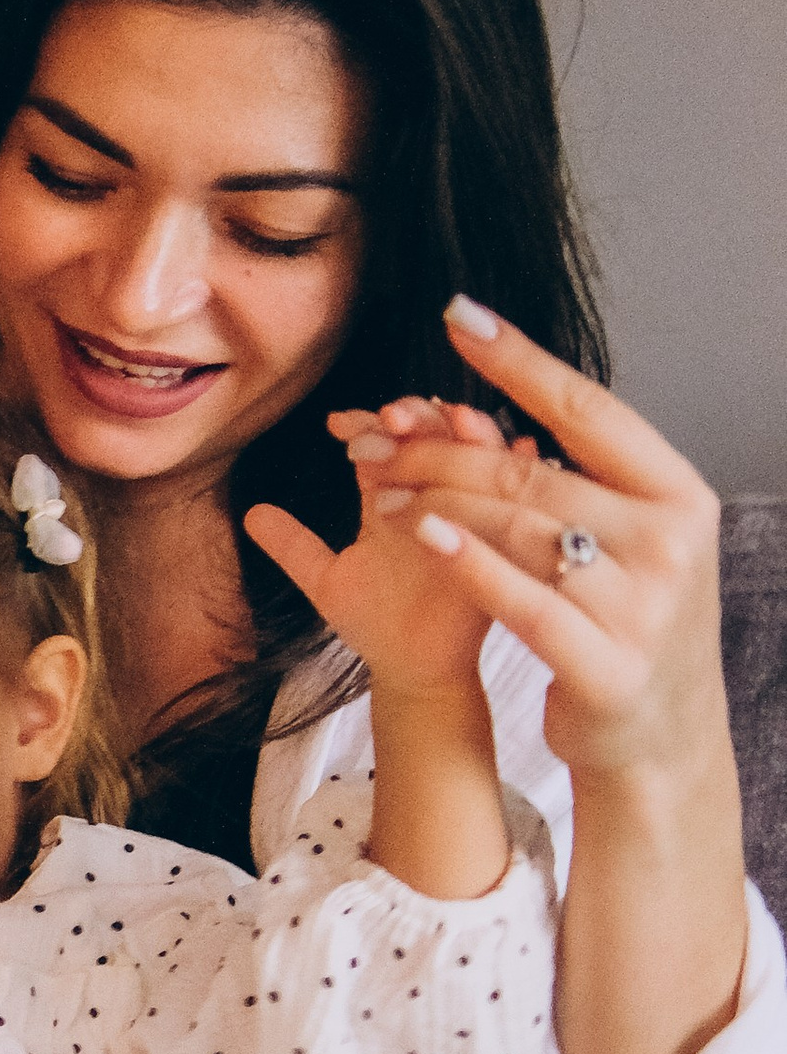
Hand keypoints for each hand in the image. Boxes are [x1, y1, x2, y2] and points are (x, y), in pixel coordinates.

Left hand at [243, 427, 495, 701]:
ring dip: (469, 433)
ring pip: (481, 456)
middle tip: (392, 418)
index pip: (385, 442)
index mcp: (392, 497)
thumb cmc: (375, 624)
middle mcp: (433, 496)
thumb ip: (293, 546)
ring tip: (451, 421)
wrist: (411, 672)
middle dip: (419, 417)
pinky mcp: (504, 541)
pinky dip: (520, 470)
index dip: (366, 425)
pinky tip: (516, 449)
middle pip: (436, 435)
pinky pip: (522, 500)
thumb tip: (249, 514)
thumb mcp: (325, 581)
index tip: (339, 425)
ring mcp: (471, 514)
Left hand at [328, 303, 727, 785]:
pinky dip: (468, 561)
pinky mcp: (605, 664)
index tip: (459, 319)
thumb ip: (582, 479)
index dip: (520, 363)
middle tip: (375, 439)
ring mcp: (642, 605)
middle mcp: (670, 541)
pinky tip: (420, 533)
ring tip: (378, 489)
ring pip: (522, 530)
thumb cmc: (628, 620)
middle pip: (536, 474)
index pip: (591, 411)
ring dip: (438, 502)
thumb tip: (502, 406)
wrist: (662, 734)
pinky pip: (522, 599)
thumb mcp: (631, 538)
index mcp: (678, 494)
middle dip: (442, 451)